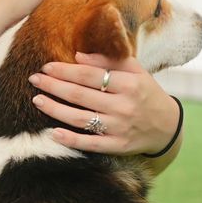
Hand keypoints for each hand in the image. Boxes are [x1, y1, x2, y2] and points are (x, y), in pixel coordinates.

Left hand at [30, 53, 179, 155]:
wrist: (167, 126)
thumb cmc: (146, 93)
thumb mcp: (136, 71)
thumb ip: (109, 61)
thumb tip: (78, 56)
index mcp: (129, 83)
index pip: (90, 75)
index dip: (66, 70)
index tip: (47, 66)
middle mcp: (124, 105)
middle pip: (80, 95)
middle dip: (54, 86)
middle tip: (34, 80)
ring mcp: (120, 128)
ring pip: (80, 119)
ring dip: (55, 109)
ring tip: (37, 100)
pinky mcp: (118, 146)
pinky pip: (90, 143)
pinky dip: (71, 139)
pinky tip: (53, 133)